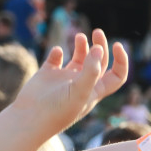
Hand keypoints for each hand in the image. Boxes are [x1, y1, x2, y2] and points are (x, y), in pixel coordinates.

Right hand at [13, 30, 127, 134]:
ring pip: (79, 58)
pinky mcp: (48, 75)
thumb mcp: (79, 92)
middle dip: (100, 45)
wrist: (29, 118)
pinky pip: (55, 59)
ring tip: (80, 37)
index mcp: (94, 91)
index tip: (117, 45)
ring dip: (82, 45)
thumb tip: (98, 49)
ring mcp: (64, 80)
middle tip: (97, 32)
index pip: (116, 76)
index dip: (121, 61)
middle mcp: (81, 84)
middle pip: (98, 62)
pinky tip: (57, 53)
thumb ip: (91, 71)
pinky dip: (57, 52)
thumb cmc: (57, 111)